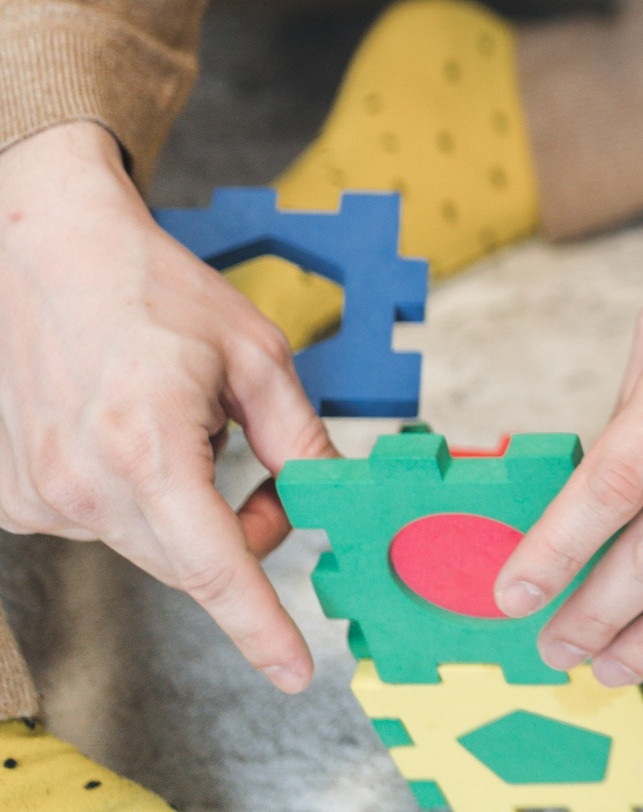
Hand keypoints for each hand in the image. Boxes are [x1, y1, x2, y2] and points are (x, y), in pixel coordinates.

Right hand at [0, 121, 340, 691]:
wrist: (51, 255)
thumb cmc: (155, 292)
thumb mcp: (257, 353)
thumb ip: (297, 435)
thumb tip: (329, 494)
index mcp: (147, 448)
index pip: (216, 565)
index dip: (259, 625)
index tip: (295, 671)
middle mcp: (82, 484)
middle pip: (188, 561)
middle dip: (245, 536)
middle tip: (273, 481)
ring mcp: (39, 496)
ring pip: (146, 546)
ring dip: (187, 511)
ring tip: (184, 426)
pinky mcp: (16, 498)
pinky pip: (101, 524)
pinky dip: (136, 498)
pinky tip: (131, 431)